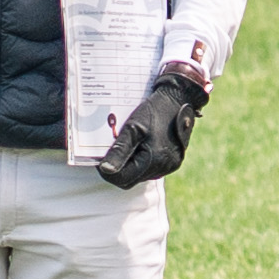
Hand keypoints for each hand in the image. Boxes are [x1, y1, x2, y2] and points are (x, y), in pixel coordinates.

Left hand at [95, 59, 210, 187]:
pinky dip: (141, 162)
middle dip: (118, 170)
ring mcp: (169, 166)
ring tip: (124, 148)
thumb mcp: (133, 127)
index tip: (99, 159)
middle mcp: (163, 167)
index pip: (122, 178)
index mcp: (153, 160)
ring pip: (140, 176)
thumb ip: (119, 150)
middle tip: (109, 153)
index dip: (108, 171)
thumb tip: (105, 170)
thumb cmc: (155, 111)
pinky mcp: (173, 162)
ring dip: (129, 166)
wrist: (179, 99)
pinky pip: (151, 169)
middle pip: (131, 179)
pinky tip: (138, 148)